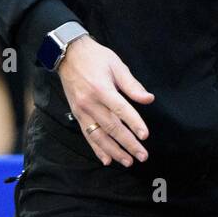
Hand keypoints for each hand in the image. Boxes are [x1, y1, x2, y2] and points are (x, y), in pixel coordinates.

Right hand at [57, 36, 155, 165]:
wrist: (69, 55)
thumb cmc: (96, 58)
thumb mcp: (117, 66)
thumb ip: (132, 85)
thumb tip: (149, 99)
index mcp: (101, 89)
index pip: (121, 110)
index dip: (134, 123)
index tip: (145, 136)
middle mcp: (90, 103)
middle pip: (112, 127)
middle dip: (128, 143)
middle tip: (142, 155)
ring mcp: (82, 111)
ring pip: (99, 136)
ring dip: (114, 151)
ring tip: (127, 161)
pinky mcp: (77, 114)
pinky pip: (88, 135)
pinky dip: (97, 148)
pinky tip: (107, 159)